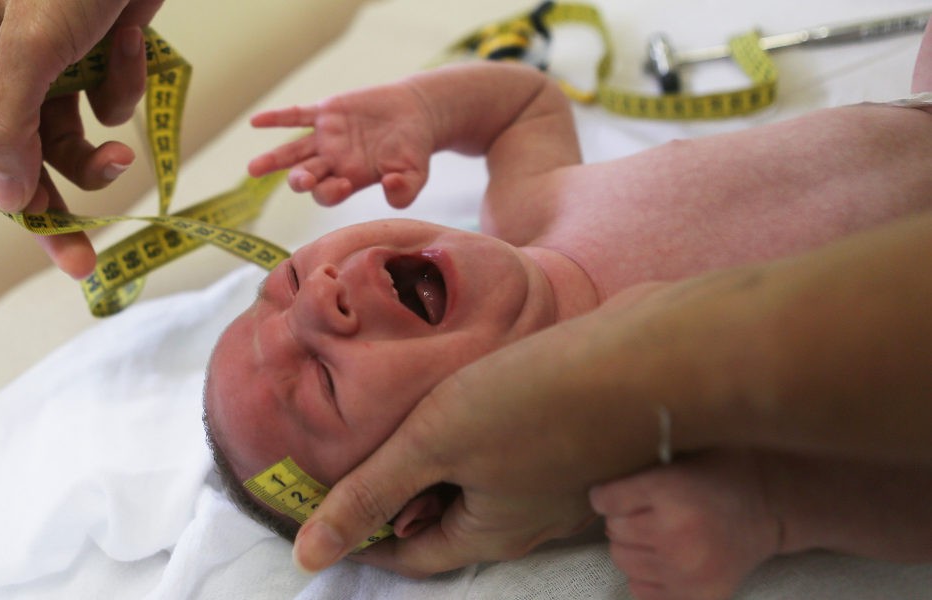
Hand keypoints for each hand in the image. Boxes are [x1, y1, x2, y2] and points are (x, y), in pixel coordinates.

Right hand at [0, 0, 163, 277]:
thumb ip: (11, 124)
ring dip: (99, 154)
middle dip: (56, 206)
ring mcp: (56, 62)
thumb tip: (7, 194)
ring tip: (125, 160)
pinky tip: (135, 39)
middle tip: (84, 261)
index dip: (2, 194)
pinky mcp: (101, 54)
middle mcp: (4, 66)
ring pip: (71, 138)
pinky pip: (112, 96)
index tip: (40, 230)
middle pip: (22, 159)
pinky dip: (130, 80)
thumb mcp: (32, 47)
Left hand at [247, 82, 436, 207]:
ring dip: (273, 160)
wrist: (415, 112)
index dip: (331, 192)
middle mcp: (332, 163)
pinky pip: (296, 116)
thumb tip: (391, 189)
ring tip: (253, 169)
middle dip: (301, 180)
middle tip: (303, 180)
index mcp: (350, 180)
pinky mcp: (326, 112)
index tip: (345, 185)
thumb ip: (405, 191)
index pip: (329, 194)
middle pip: (306, 177)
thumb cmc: (414, 148)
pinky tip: (256, 121)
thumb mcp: (416, 173)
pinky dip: (277, 118)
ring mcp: (326, 138)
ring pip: (294, 152)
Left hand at [294, 282, 684, 576]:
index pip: (409, 555)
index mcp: (489, 532)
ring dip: (432, 454)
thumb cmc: (538, 401)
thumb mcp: (436, 442)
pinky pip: (502, 447)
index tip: (322, 511)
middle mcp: (525, 517)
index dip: (361, 538)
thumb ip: (371, 492)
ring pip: (472, 477)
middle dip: (394, 490)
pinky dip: (469, 430)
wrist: (646, 357)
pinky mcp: (568, 438)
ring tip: (395, 412)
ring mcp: (553, 478)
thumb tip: (310, 555)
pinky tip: (454, 389)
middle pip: (441, 516)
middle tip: (350, 448)